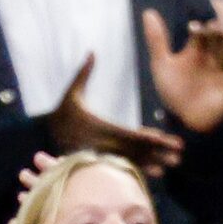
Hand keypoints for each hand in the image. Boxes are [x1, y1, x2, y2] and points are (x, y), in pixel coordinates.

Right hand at [46, 55, 185, 174]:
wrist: (43, 137)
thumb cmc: (60, 114)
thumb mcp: (70, 94)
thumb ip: (83, 74)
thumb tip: (92, 51)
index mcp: (101, 127)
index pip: (131, 134)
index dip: (152, 138)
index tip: (167, 140)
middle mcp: (104, 144)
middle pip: (137, 150)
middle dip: (159, 153)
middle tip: (179, 156)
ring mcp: (102, 155)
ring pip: (132, 161)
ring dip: (153, 163)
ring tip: (171, 165)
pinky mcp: (100, 161)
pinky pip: (123, 166)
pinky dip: (139, 169)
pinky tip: (154, 172)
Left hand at [143, 11, 222, 135]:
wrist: (188, 122)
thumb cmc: (174, 92)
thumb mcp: (162, 64)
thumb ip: (156, 39)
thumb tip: (148, 11)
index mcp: (195, 51)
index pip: (198, 35)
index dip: (196, 30)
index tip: (194, 26)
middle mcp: (211, 56)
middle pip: (215, 40)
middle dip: (216, 33)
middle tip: (215, 25)